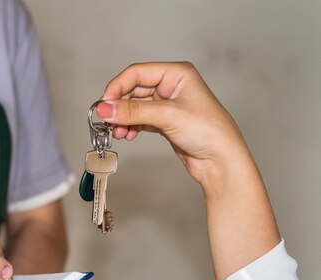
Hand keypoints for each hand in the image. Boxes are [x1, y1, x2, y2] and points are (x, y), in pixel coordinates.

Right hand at [97, 61, 250, 185]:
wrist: (221, 161)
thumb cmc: (209, 132)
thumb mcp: (167, 116)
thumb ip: (133, 111)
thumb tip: (106, 108)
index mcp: (177, 73)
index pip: (137, 73)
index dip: (117, 87)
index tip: (104, 104)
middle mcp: (171, 86)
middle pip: (133, 90)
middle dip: (119, 106)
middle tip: (107, 121)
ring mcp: (167, 104)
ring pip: (134, 106)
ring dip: (123, 119)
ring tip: (118, 133)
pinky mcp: (164, 121)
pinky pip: (139, 119)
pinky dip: (130, 126)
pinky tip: (127, 135)